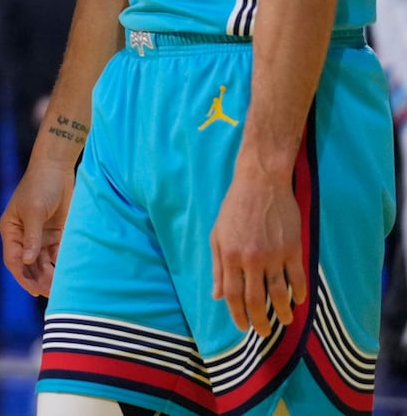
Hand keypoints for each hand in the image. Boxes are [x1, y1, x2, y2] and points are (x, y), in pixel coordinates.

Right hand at [0, 158, 74, 296]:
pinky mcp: (56, 233)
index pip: (13, 259)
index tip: (34, 291)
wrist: (57, 167)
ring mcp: (40, 235)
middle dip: (38, 279)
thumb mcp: (34, 211)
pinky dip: (61, 264)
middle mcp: (24, 236)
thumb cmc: (40, 185)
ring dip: (50, 275)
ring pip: (43, 263)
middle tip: (52, 293)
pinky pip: (57, 254)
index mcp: (11, 230)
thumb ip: (32, 238)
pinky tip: (69, 273)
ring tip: (61, 288)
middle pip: (28, 265)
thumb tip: (28, 261)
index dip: (22, 277)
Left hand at [210, 169, 305, 336]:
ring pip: (280, 293)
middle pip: (256, 299)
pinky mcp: (293, 248)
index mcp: (230, 255)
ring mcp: (274, 254)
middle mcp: (251, 259)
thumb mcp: (217, 235)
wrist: (261, 184)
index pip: (233, 295)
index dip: (237, 314)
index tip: (242, 326)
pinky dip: (300, 293)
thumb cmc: (234, 208)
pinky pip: (298, 278)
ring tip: (283, 321)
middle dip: (259, 321)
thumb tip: (217, 296)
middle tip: (263, 333)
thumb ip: (218, 267)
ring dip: (282, 312)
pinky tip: (298, 301)